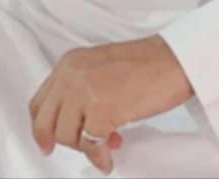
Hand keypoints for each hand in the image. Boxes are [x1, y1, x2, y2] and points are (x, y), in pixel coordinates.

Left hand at [28, 36, 193, 173]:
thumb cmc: (151, 62)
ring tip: (106, 145)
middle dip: (58, 140)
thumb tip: (77, 117)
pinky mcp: (102, 110)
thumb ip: (83, 85)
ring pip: (66, 135)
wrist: (178, 59)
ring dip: (84, 147)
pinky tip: (108, 158)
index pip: (40, 101)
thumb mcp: (103, 65)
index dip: (41, 125)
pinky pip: (91, 144)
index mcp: (71, 63)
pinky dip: (99, 157)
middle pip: (46, 121)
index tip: (45, 138)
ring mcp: (85, 92)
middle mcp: (72, 75)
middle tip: (69, 149)